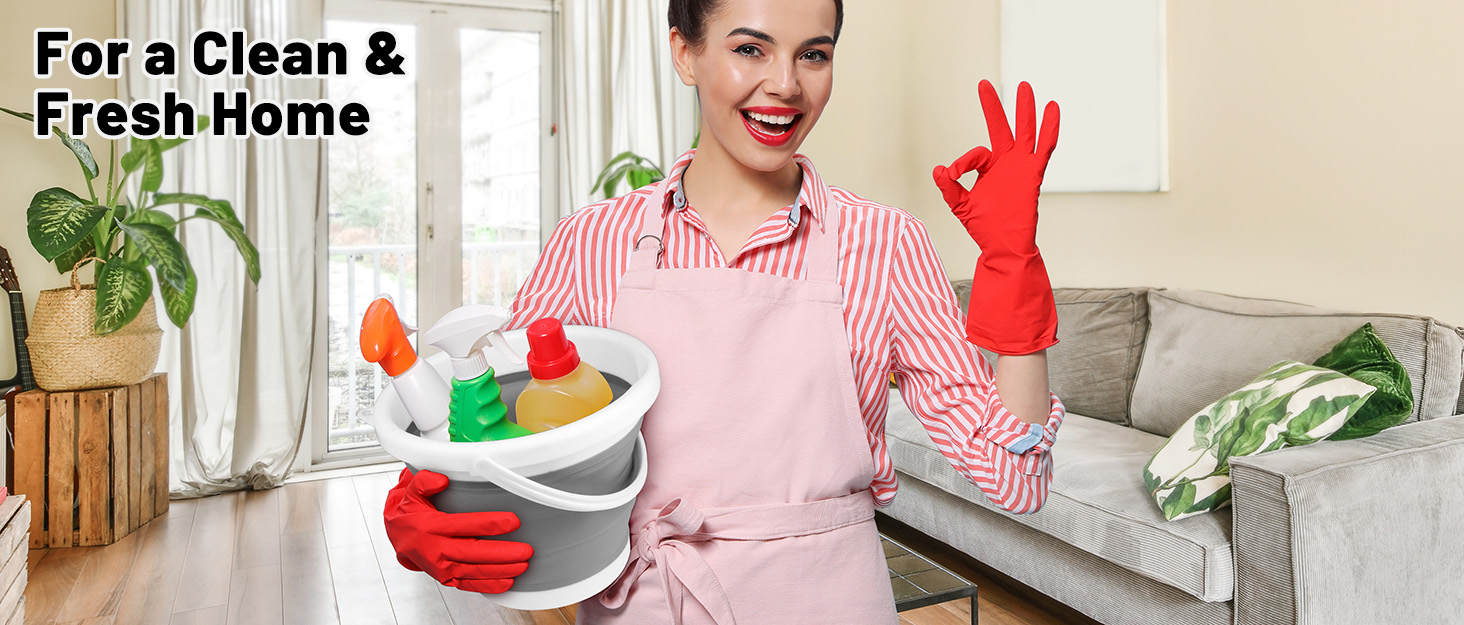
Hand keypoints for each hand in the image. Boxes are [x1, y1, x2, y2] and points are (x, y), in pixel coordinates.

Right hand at [384, 467, 532, 592]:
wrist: (398, 538)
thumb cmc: (411, 514)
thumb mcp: (411, 492)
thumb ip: (425, 482)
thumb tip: (441, 479)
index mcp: (431, 526)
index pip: (464, 524)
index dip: (490, 524)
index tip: (512, 522)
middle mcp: (436, 549)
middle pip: (473, 552)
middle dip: (502, 553)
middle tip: (525, 550)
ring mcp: (441, 567)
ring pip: (474, 571)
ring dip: (500, 570)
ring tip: (523, 565)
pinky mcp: (445, 578)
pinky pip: (468, 585)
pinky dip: (488, 586)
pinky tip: (507, 582)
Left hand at [932, 80, 1058, 254]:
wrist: (1003, 246)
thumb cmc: (983, 228)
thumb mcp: (960, 206)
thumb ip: (949, 188)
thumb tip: (939, 169)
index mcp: (988, 168)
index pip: (975, 154)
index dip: (962, 163)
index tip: (952, 175)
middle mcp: (1005, 163)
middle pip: (1000, 128)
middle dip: (993, 106)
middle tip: (984, 84)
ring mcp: (1021, 166)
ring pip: (1024, 131)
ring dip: (1024, 109)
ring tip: (1025, 86)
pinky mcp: (1033, 174)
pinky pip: (1044, 148)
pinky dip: (1049, 128)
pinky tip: (1051, 108)